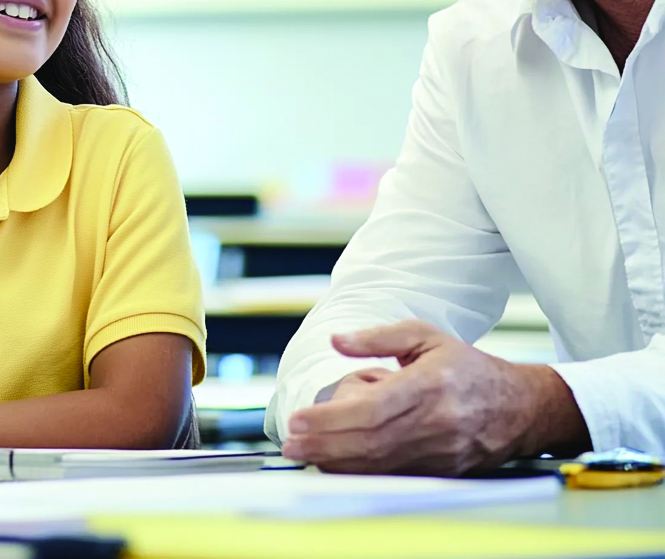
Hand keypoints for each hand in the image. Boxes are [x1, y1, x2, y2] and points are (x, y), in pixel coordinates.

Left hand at [281, 320, 586, 474]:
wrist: (520, 407)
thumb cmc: (467, 368)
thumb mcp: (425, 336)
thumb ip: (378, 337)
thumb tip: (337, 340)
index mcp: (431, 385)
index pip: (373, 409)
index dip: (331, 418)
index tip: (300, 419)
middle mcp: (437, 423)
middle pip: (370, 441)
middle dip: (324, 444)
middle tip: (291, 442)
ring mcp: (441, 452)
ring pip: (379, 464)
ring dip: (336, 461)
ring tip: (304, 453)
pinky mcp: (442, 472)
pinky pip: (393, 475)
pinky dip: (360, 472)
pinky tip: (335, 464)